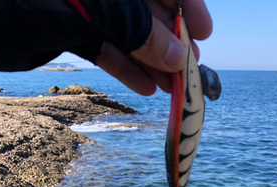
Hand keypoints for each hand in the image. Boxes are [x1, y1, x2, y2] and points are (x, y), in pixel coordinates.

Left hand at [96, 0, 211, 95]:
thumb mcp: (110, 12)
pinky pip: (104, 50)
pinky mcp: (72, 32)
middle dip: (170, 43)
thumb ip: (143, 32)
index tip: (204, 34)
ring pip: (128, 36)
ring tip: (171, 88)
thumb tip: (179, 59)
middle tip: (188, 69)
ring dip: (151, 64)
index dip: (188, 7)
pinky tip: (146, 88)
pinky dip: (125, 68)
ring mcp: (90, 11)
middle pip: (150, 14)